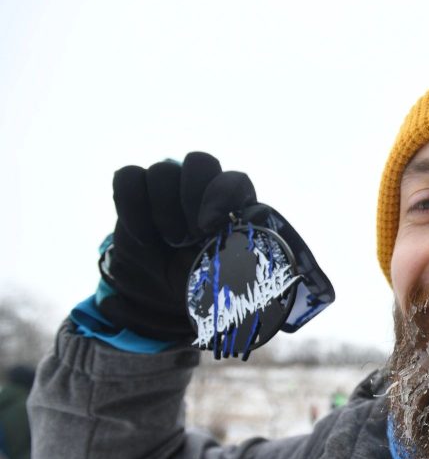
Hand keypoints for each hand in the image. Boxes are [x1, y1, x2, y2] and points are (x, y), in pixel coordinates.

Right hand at [98, 152, 257, 342]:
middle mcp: (202, 189)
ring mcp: (168, 188)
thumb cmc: (211, 284)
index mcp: (234, 206)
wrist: (168, 296)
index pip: (234, 180)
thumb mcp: (236, 280)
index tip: (210, 229)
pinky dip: (131, 206)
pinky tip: (144, 237)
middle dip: (192, 197)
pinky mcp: (136, 194)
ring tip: (171, 243)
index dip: (221, 197)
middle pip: (200, 162)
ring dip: (163, 210)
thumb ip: (254, 262)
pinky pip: (128, 177)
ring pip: (162, 170)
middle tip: (189, 236)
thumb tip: (269, 247)